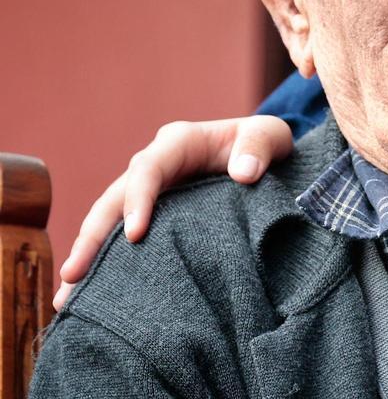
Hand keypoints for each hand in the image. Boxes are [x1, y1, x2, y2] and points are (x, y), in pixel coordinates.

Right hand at [55, 115, 292, 309]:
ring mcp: (150, 192)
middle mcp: (156, 166)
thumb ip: (260, 147)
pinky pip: (122, 237)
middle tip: (74, 276)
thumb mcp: (271, 136)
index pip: (148, 169)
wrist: (262, 155)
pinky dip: (107, 263)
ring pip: (109, 222)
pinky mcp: (153, 215)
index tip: (134, 236)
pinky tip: (92, 296)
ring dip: (89, 257)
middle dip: (92, 237)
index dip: (138, 200)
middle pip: (114, 199)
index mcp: (179, 143)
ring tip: (69, 299)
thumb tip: (244, 174)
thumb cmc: (263, 144)